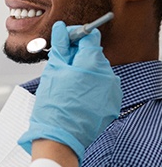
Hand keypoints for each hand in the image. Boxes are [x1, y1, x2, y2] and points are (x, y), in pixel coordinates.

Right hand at [18, 21, 121, 163]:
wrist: (59, 138)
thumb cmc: (53, 105)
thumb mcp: (53, 70)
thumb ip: (61, 46)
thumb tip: (62, 28)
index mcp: (93, 64)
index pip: (90, 36)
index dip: (75, 35)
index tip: (65, 40)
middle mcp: (108, 76)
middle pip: (94, 54)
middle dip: (77, 55)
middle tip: (60, 64)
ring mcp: (112, 92)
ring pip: (97, 71)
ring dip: (83, 72)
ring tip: (66, 84)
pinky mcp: (111, 105)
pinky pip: (101, 87)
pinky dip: (89, 87)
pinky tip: (75, 95)